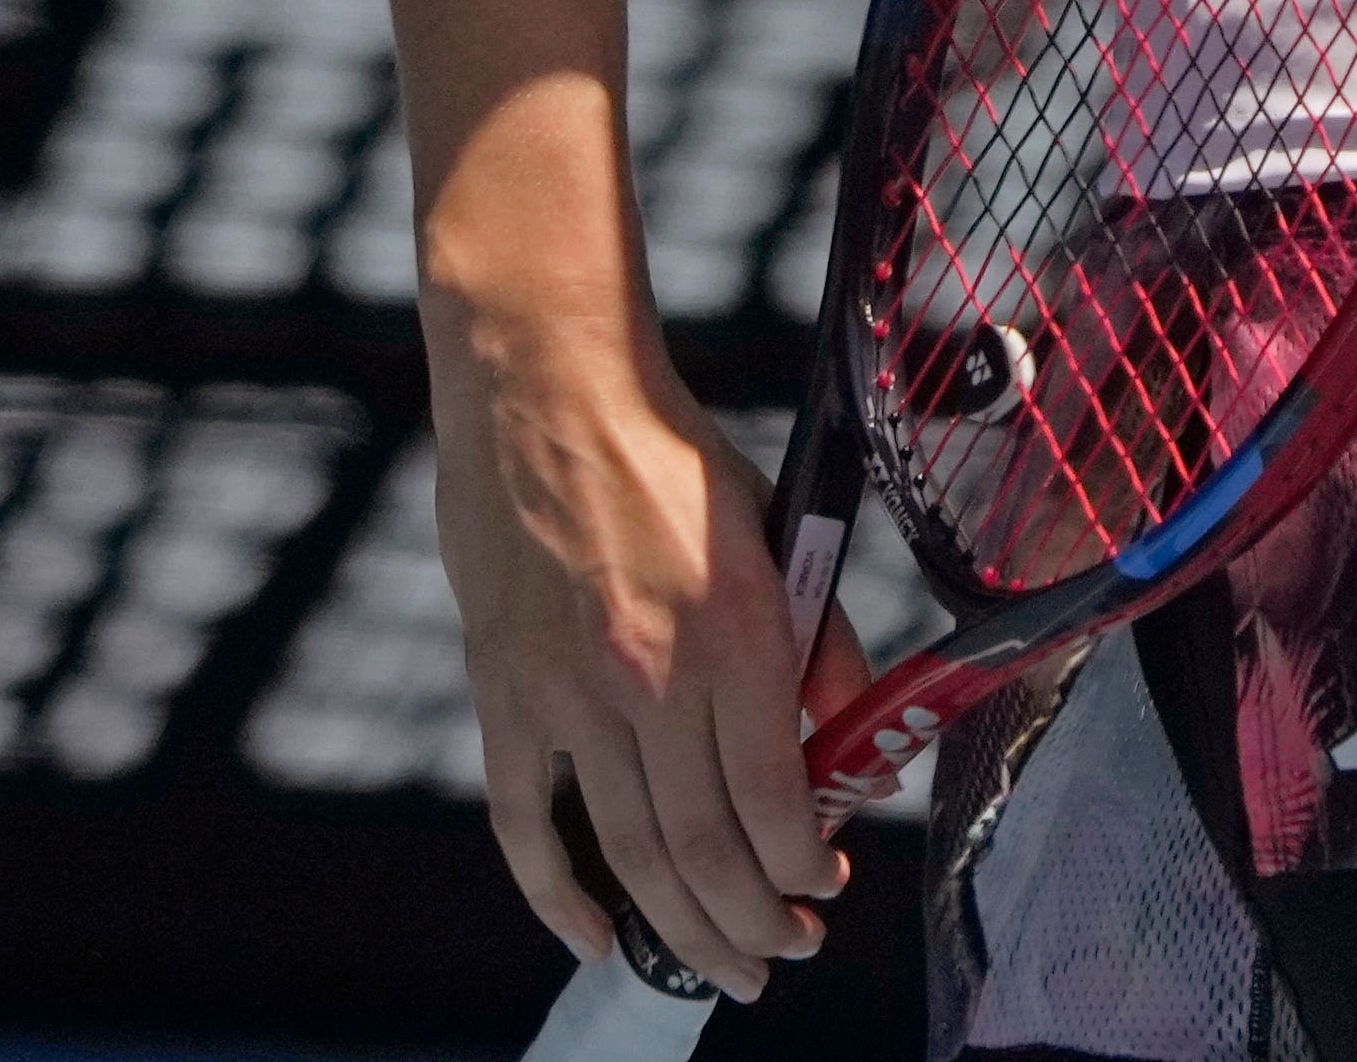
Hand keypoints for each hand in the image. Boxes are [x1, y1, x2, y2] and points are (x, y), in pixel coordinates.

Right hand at [432, 340, 850, 1000]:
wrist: (547, 388)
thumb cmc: (671, 454)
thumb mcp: (777, 531)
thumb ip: (818, 643)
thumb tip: (853, 742)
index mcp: (733, 634)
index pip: (775, 800)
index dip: (803, 867)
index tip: (824, 888)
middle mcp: (651, 679)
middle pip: (705, 851)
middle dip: (754, 924)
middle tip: (784, 955)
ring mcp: (567, 694)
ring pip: (629, 854)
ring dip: (683, 930)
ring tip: (724, 967)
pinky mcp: (503, 694)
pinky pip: (525, 824)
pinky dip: (558, 897)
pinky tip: (599, 937)